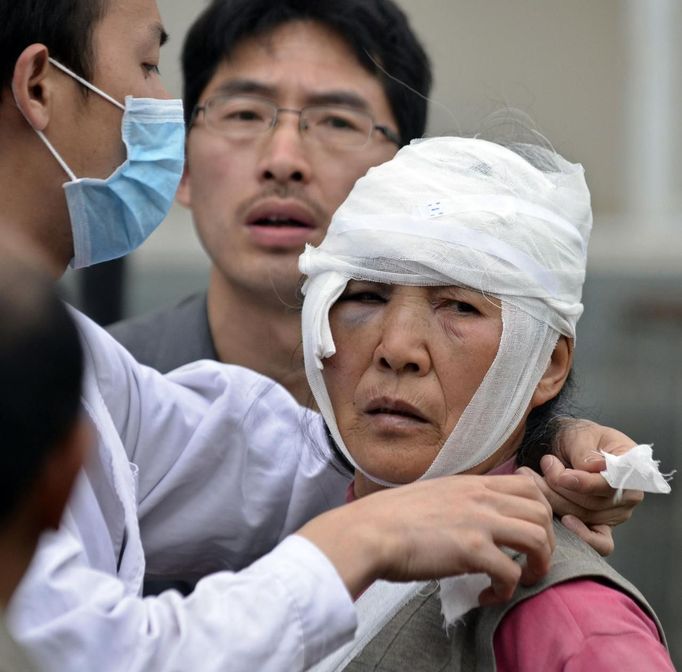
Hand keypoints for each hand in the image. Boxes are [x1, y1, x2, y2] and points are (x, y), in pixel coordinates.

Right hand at [298, 474, 554, 603]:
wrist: (370, 530)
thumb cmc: (393, 517)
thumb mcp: (435, 493)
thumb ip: (460, 499)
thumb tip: (473, 515)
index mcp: (473, 483)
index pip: (529, 486)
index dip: (540, 512)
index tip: (530, 532)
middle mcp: (481, 497)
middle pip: (542, 512)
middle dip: (546, 542)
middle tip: (528, 562)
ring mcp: (479, 522)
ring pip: (538, 538)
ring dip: (536, 566)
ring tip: (518, 580)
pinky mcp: (471, 550)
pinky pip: (511, 573)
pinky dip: (507, 590)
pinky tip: (487, 596)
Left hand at [516, 419, 643, 555]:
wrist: (567, 447)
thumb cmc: (578, 438)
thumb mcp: (580, 435)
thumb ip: (585, 451)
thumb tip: (595, 467)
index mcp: (632, 468)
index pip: (612, 483)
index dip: (585, 483)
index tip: (560, 476)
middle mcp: (628, 495)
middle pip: (593, 503)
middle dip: (558, 487)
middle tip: (533, 469)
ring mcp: (615, 514)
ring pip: (583, 516)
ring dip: (552, 499)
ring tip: (530, 478)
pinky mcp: (601, 526)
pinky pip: (598, 542)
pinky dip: (580, 535)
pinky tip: (562, 522)